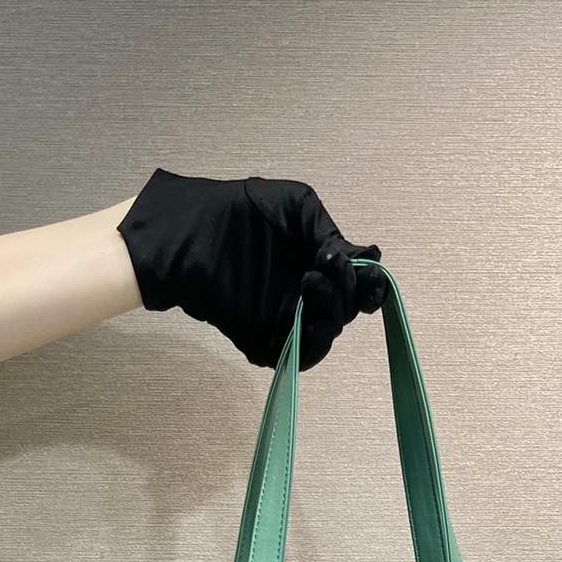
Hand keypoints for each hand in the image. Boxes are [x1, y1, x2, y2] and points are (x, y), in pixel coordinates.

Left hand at [117, 168, 383, 370]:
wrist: (191, 233)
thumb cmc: (240, 211)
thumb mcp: (297, 206)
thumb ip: (330, 232)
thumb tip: (363, 258)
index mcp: (318, 262)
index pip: (357, 284)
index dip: (371, 284)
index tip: (369, 276)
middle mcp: (306, 293)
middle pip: (347, 308)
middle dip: (346, 291)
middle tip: (322, 267)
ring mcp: (286, 318)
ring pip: (328, 331)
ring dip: (331, 311)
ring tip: (309, 282)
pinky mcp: (265, 340)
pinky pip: (299, 355)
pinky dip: (313, 343)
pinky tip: (309, 319)